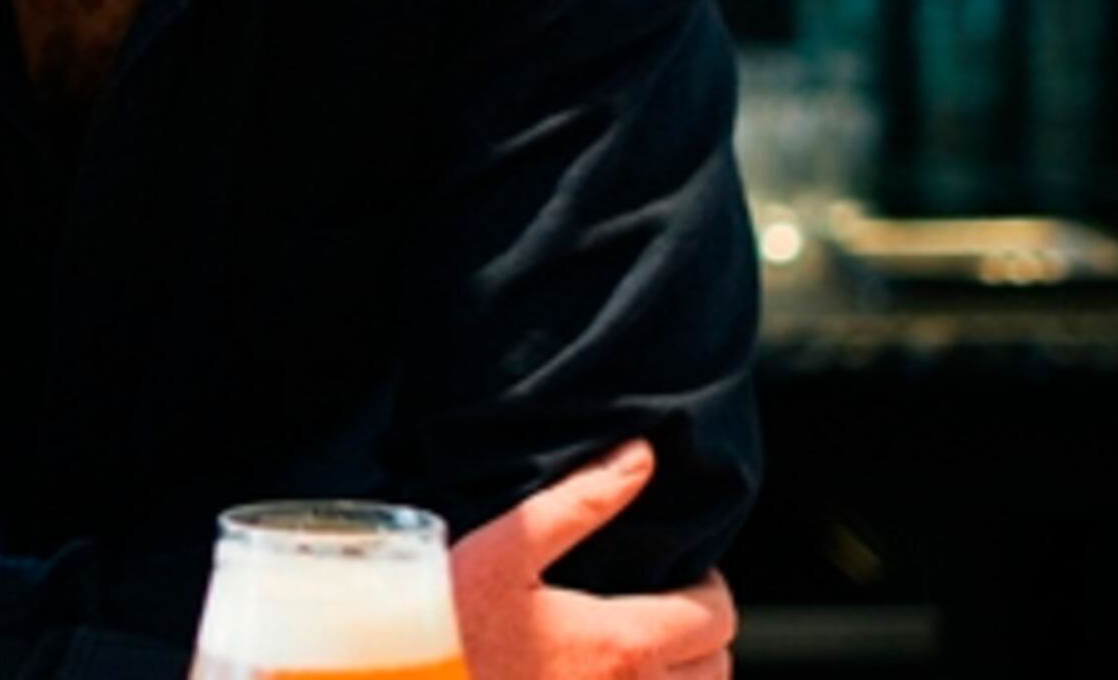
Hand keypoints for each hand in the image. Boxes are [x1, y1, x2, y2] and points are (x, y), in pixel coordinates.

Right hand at [447, 440, 734, 679]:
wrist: (402, 672)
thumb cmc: (449, 619)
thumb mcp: (507, 545)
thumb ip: (581, 501)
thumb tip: (641, 458)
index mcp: (620, 645)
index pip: (715, 619)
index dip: (710, 587)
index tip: (682, 571)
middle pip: (715, 669)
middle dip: (702, 631)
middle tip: (666, 602)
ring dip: (682, 674)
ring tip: (645, 644)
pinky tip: (610, 674)